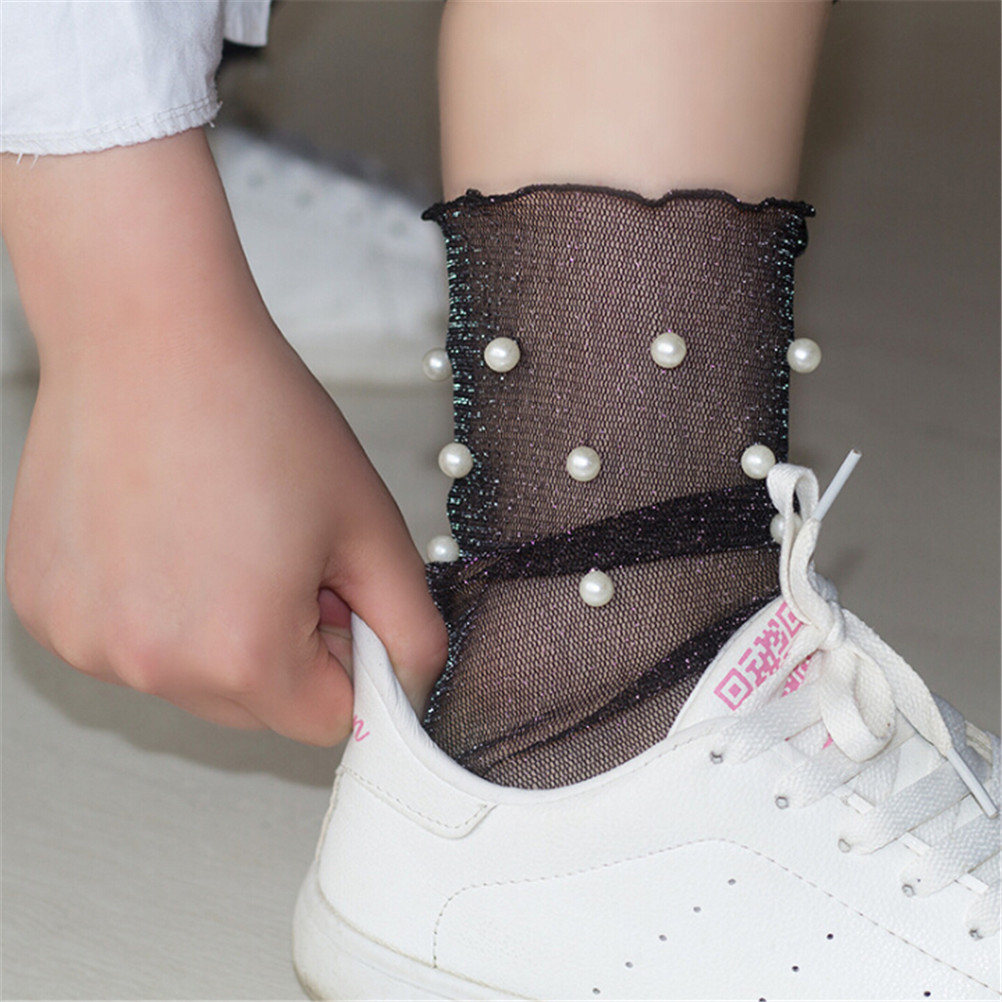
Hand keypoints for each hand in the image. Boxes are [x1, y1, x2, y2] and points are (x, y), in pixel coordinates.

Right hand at [2, 130, 446, 743]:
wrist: (150, 336)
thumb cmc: (255, 412)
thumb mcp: (370, 525)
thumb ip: (411, 626)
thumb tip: (408, 685)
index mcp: (242, 653)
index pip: (324, 720)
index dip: (347, 659)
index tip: (342, 605)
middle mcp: (151, 665)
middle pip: (255, 704)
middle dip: (284, 644)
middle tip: (282, 551)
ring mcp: (87, 639)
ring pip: (188, 676)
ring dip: (216, 628)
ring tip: (218, 531)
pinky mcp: (46, 608)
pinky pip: (126, 640)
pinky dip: (154, 605)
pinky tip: (159, 531)